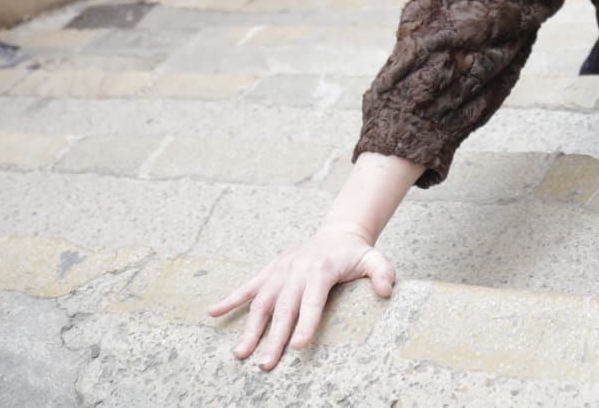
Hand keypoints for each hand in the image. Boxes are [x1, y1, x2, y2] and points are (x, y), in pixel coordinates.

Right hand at [207, 225, 396, 370]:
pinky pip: (247, 286)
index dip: (306, 323)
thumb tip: (386, 291)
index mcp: (321, 270)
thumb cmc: (355, 254)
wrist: (337, 233)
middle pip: (284, 309)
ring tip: (240, 354)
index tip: (297, 346)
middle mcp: (297, 270)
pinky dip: (229, 299)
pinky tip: (212, 313)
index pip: (312, 301)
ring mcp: (280, 270)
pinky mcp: (270, 271)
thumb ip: (382, 272)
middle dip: (274, 338)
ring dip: (250, 328)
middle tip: (266, 365)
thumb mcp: (375, 258)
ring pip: (262, 302)